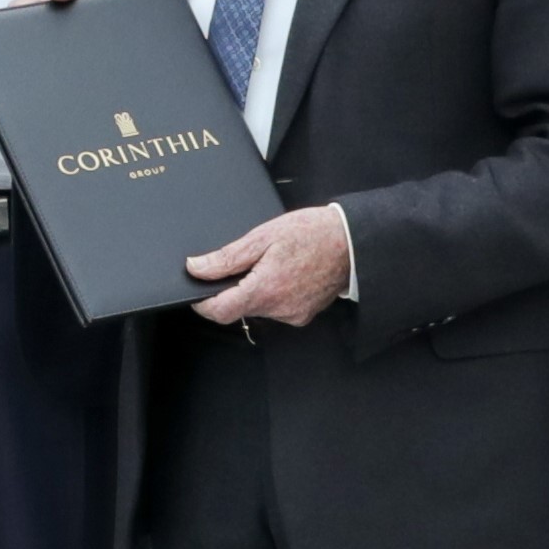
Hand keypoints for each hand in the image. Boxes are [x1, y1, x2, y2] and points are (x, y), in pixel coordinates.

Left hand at [189, 204, 352, 326]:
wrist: (352, 242)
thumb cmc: (312, 233)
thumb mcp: (263, 236)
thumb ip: (226, 257)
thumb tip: (196, 268)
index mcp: (265, 290)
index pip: (219, 312)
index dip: (202, 303)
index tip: (197, 291)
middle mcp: (279, 309)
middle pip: (238, 309)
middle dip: (232, 289)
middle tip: (243, 263)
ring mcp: (293, 315)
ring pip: (257, 308)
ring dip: (254, 290)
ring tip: (270, 263)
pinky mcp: (303, 315)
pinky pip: (276, 309)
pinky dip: (272, 294)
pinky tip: (284, 273)